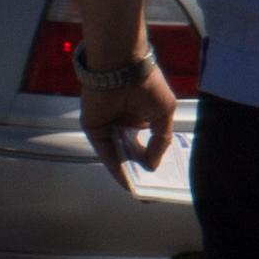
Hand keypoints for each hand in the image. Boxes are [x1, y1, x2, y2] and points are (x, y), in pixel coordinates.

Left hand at [79, 61, 179, 187]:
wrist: (121, 66)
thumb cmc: (146, 84)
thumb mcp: (164, 114)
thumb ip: (161, 141)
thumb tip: (153, 164)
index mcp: (140, 116)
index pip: (145, 144)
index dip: (153, 160)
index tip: (162, 178)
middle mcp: (123, 123)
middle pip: (131, 153)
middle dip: (141, 171)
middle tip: (152, 191)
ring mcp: (108, 127)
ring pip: (118, 156)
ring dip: (128, 173)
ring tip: (142, 192)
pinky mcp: (94, 129)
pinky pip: (106, 153)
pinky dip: (115, 168)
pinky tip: (127, 182)